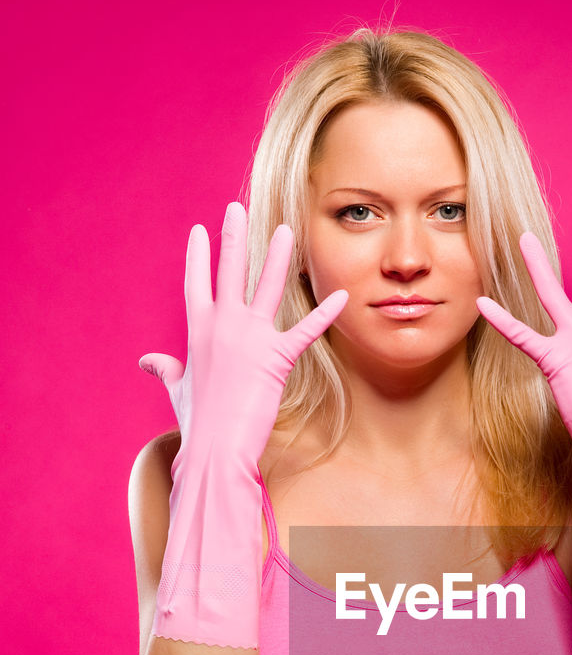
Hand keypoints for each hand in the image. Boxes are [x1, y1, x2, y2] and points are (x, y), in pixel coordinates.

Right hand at [139, 201, 347, 464]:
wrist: (214, 446)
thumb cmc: (197, 422)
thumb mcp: (177, 389)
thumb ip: (165, 369)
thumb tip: (147, 361)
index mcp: (197, 330)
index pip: (196, 283)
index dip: (198, 257)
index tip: (198, 231)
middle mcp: (222, 325)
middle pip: (229, 270)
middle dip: (233, 237)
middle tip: (236, 208)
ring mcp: (249, 338)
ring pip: (266, 286)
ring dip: (278, 256)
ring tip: (287, 230)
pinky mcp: (276, 357)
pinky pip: (305, 330)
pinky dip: (325, 314)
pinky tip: (341, 296)